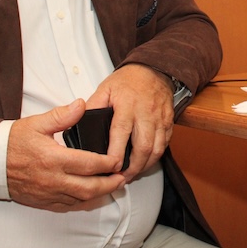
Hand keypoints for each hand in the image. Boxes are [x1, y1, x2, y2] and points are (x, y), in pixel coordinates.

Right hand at [7, 99, 125, 210]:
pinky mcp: (42, 201)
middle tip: (122, 177)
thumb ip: (62, 115)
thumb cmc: (13, 142)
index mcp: (53, 158)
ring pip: (80, 199)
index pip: (88, 164)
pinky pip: (67, 205)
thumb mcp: (37, 123)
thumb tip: (81, 105)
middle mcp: (52, 179)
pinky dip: (82, 201)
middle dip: (109, 184)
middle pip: (89, 187)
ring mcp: (48, 193)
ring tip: (112, 185)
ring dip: (99, 194)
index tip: (118, 160)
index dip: (107, 164)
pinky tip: (91, 194)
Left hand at [86, 63, 176, 182]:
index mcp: (127, 105)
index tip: (110, 167)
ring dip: (145, 165)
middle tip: (121, 178)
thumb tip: (77, 124)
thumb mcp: (105, 88)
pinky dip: (155, 157)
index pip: (121, 132)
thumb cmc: (128, 80)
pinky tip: (145, 163)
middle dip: (133, 167)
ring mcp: (160, 118)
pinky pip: (165, 144)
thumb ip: (93, 106)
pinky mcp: (169, 121)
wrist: (154, 68)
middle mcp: (146, 113)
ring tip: (132, 174)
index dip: (116, 153)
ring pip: (156, 148)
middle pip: (143, 146)